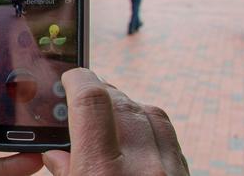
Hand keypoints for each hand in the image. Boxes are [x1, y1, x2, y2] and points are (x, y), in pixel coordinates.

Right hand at [43, 69, 189, 175]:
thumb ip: (65, 173)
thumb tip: (57, 154)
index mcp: (103, 173)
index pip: (91, 100)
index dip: (78, 79)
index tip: (69, 78)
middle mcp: (143, 167)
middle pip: (120, 102)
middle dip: (99, 95)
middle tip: (82, 102)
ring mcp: (171, 169)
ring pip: (149, 112)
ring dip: (126, 109)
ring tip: (107, 123)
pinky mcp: (187, 173)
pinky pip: (168, 135)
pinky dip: (149, 129)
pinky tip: (134, 141)